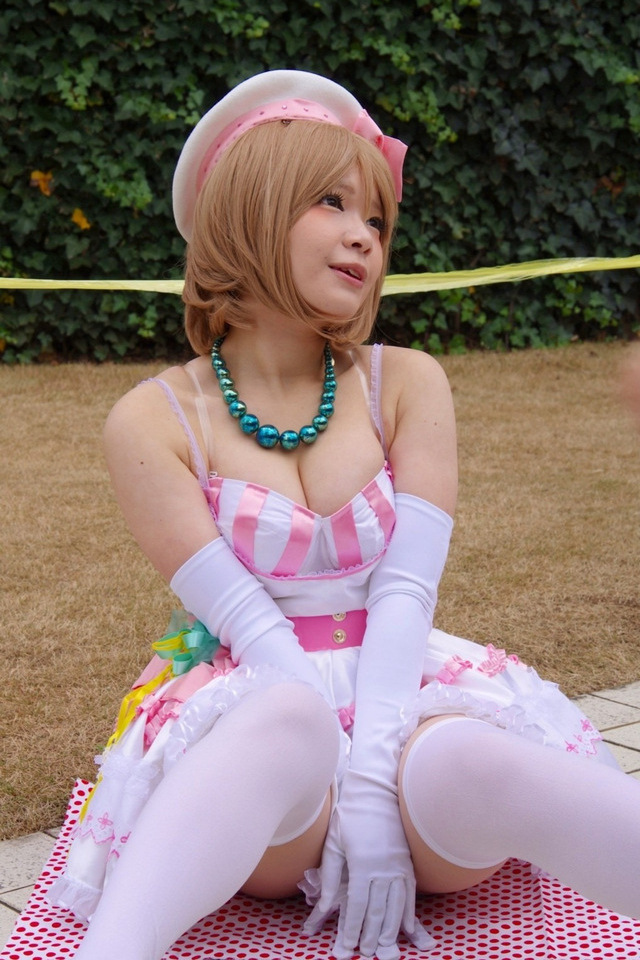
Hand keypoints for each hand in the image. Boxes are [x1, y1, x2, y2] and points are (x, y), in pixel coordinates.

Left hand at [304, 771, 433, 959]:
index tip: (347, 946)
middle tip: (366, 953)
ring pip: (396, 905)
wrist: (376, 791)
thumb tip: (325, 907)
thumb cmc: (351, 815)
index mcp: (363, 863)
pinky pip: (410, 893)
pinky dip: (408, 912)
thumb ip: (331, 877)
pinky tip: (405, 928)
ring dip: (390, 929)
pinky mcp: (408, 862)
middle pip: (378, 910)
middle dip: (371, 935)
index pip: (358, 905)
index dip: (352, 928)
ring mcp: (399, 865)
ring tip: (384, 947)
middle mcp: (384, 867)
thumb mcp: (334, 843)